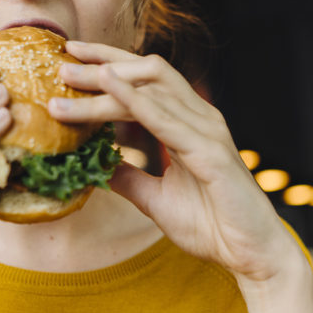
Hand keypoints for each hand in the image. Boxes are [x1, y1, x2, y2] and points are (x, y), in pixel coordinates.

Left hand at [49, 41, 301, 285]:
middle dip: (104, 61)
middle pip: (148, 72)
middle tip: (61, 61)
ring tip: (70, 77)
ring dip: (107, 82)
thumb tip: (97, 166)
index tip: (71, 59)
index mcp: (190, 124)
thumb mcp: (156, 199)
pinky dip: (134, 99)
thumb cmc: (213, 226)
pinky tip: (109, 86)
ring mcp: (207, 131)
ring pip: (151, 90)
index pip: (146, 81)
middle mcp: (200, 118)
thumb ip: (130, 178)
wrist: (250, 254)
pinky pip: (165, 118)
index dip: (109, 64)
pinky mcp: (209, 151)